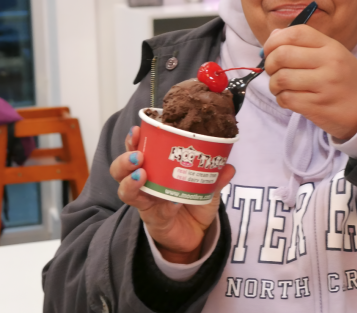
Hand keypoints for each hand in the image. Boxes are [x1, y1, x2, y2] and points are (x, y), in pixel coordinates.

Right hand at [109, 127, 234, 263]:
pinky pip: (155, 213)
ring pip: (126, 192)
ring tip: (141, 174)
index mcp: (156, 169)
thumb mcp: (208, 187)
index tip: (137, 129)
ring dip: (130, 182)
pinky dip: (165, 206)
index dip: (133, 140)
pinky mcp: (154, 221)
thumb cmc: (194, 204)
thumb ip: (216, 177)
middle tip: (137, 155)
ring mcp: (147, 203)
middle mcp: (145, 184)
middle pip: (120, 170)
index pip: (137, 150)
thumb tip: (229, 166)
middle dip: (124, 160)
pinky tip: (173, 203)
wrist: (196, 234)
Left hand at [263, 25, 356, 138]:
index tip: (269, 50)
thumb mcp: (332, 54)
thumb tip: (274, 35)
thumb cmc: (345, 79)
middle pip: (283, 55)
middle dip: (270, 63)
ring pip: (281, 78)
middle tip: (273, 70)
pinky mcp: (317, 107)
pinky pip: (286, 99)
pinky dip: (281, 98)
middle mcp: (328, 63)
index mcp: (331, 47)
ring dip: (273, 84)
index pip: (295, 33)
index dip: (274, 40)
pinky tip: (288, 98)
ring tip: (279, 86)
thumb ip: (305, 44)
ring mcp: (323, 86)